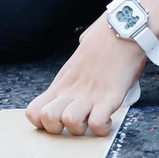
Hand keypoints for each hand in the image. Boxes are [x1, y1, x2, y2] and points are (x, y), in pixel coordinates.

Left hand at [25, 17, 145, 136]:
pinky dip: (103, 128)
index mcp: (62, 81)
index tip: (58, 121)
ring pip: (70, 123)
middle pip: (48, 119)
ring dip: (83, 129)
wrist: (124, 28)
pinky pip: (97, 124)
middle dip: (60, 129)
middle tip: (75, 122)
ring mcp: (90, 94)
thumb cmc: (105, 37)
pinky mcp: (110, 97)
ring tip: (92, 119)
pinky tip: (108, 119)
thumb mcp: (80, 53)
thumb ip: (77, 61)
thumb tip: (83, 47)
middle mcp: (71, 89)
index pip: (34, 111)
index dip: (43, 122)